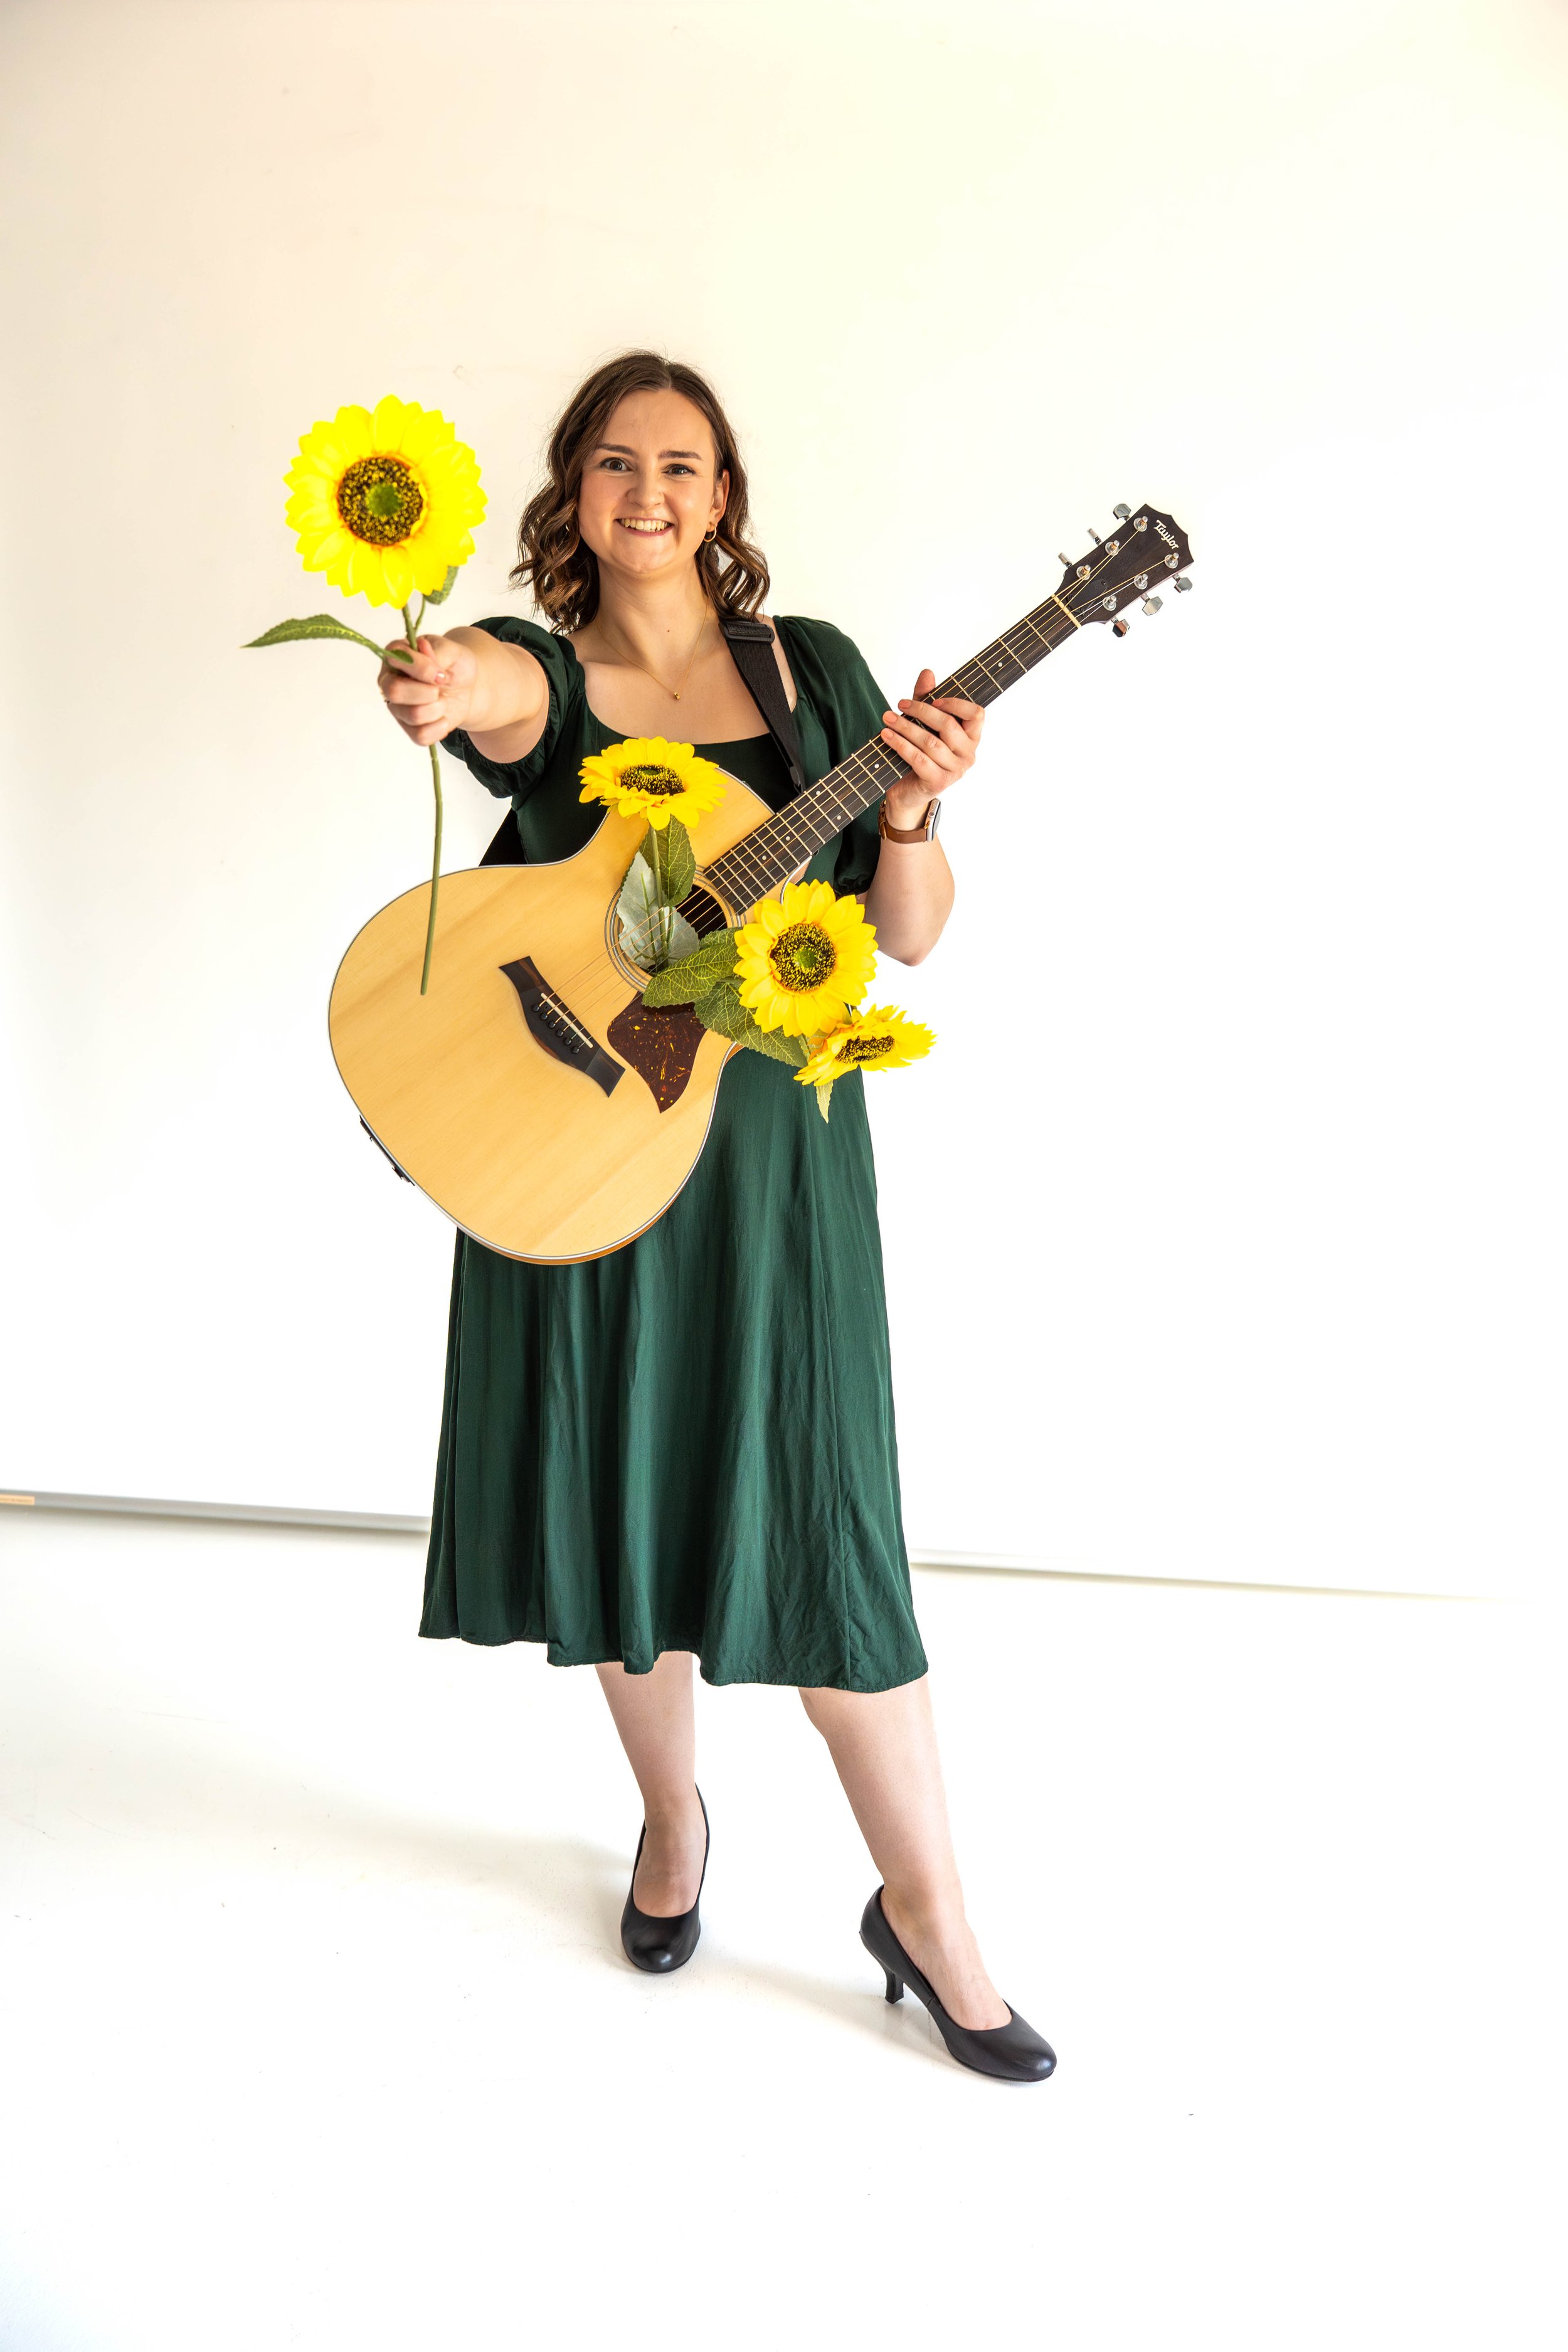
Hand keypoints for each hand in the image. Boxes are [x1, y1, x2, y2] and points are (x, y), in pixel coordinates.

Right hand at [377, 630, 477, 746]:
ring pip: (412, 715)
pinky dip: (439, 728)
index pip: (396, 660)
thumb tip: (425, 654)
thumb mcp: (453, 650)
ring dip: (438, 709)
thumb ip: (438, 651)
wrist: (466, 687)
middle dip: (428, 692)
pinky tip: (444, 718)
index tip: (442, 674)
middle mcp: (389, 681)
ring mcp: (397, 707)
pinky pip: (420, 736)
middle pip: (394, 691)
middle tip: (441, 688)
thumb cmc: (454, 665)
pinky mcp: (408, 728)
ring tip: (444, 701)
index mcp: (395, 655)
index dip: (422, 669)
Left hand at [879, 668, 983, 827]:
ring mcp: (955, 771)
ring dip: (905, 727)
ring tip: (887, 719)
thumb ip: (926, 699)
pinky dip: (901, 745)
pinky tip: (887, 736)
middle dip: (921, 711)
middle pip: (948, 725)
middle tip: (900, 704)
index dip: (956, 703)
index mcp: (971, 737)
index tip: (933, 700)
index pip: (977, 714)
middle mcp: (968, 754)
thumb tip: (927, 672)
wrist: (909, 791)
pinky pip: (919, 759)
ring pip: (930, 742)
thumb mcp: (923, 723)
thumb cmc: (920, 753)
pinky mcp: (938, 782)